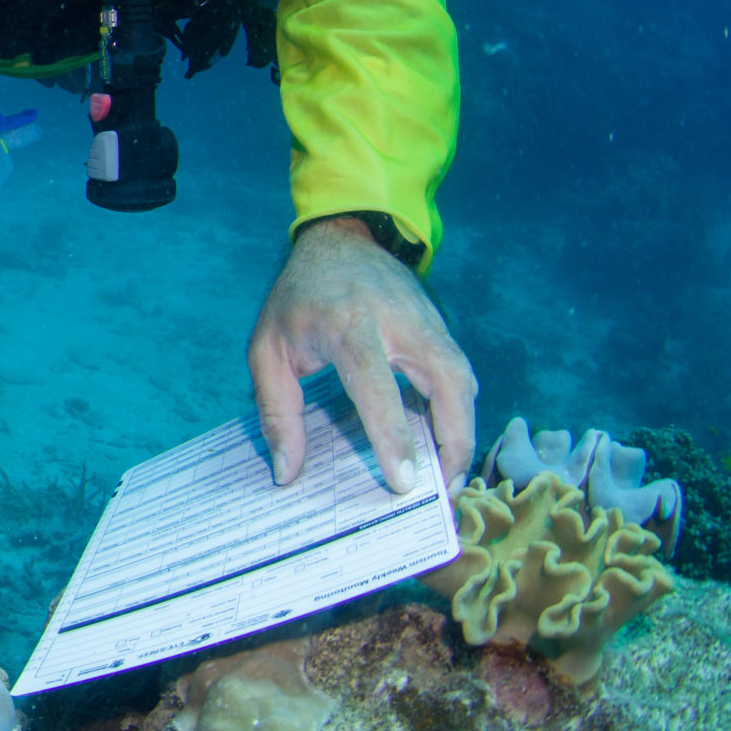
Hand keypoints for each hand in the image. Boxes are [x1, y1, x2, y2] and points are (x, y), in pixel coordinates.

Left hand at [247, 216, 476, 492]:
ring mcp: (428, 321)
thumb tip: (287, 474)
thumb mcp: (267, 349)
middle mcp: (398, 321)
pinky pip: (460, 375)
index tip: (404, 481)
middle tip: (443, 491)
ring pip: (464, 379)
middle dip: (454, 439)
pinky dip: (460, 412)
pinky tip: (446, 444)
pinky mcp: (442, 328)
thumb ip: (276, 411)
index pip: (376, 384)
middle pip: (446, 380)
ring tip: (447, 477)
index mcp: (346, 323)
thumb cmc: (297, 299)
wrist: (339, 239)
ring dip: (463, 431)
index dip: (392, 434)